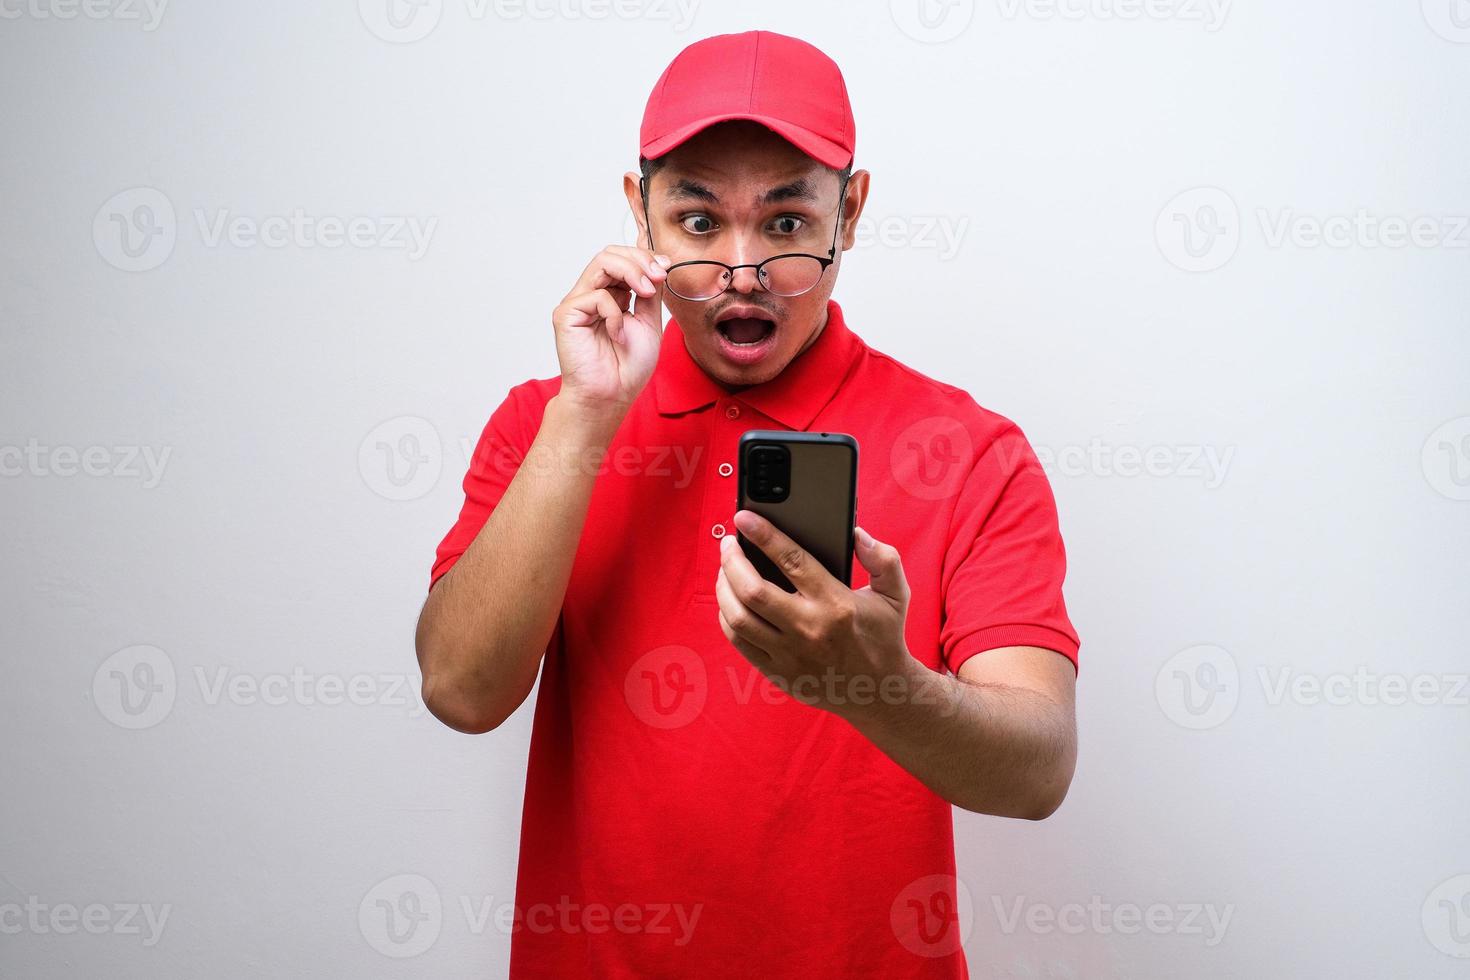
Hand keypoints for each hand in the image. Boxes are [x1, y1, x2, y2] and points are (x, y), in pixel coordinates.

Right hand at [551, 245, 671, 416]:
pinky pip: (596, 295)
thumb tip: (658, 265)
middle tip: (658, 276)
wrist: (611, 395)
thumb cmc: (628, 367)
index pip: (624, 260)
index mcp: (612, 296)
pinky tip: (618, 334)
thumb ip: (651, 294)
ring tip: (646, 292)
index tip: (665, 268)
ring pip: (602, 262)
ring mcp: (578, 303)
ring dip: (631, 271)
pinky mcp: (566, 314)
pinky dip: (614, 312)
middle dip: (640, 259)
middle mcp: (593, 295)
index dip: (645, 258)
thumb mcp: (649, 323)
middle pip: (611, 254)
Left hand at [714, 510, 914, 718]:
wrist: (880, 692)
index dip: (764, 535)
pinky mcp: (778, 672)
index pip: (792, 561)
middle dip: (732, 561)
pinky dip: (727, 617)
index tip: (744, 517)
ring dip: (723, 588)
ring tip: (725, 571)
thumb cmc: (883, 637)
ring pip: (738, 617)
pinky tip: (729, 601)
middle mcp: (809, 628)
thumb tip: (857, 535)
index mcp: (836, 604)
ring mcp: (790, 653)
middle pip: (753, 590)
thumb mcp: (894, 594)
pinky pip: (739, 642)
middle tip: (729, 544)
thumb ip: (883, 559)